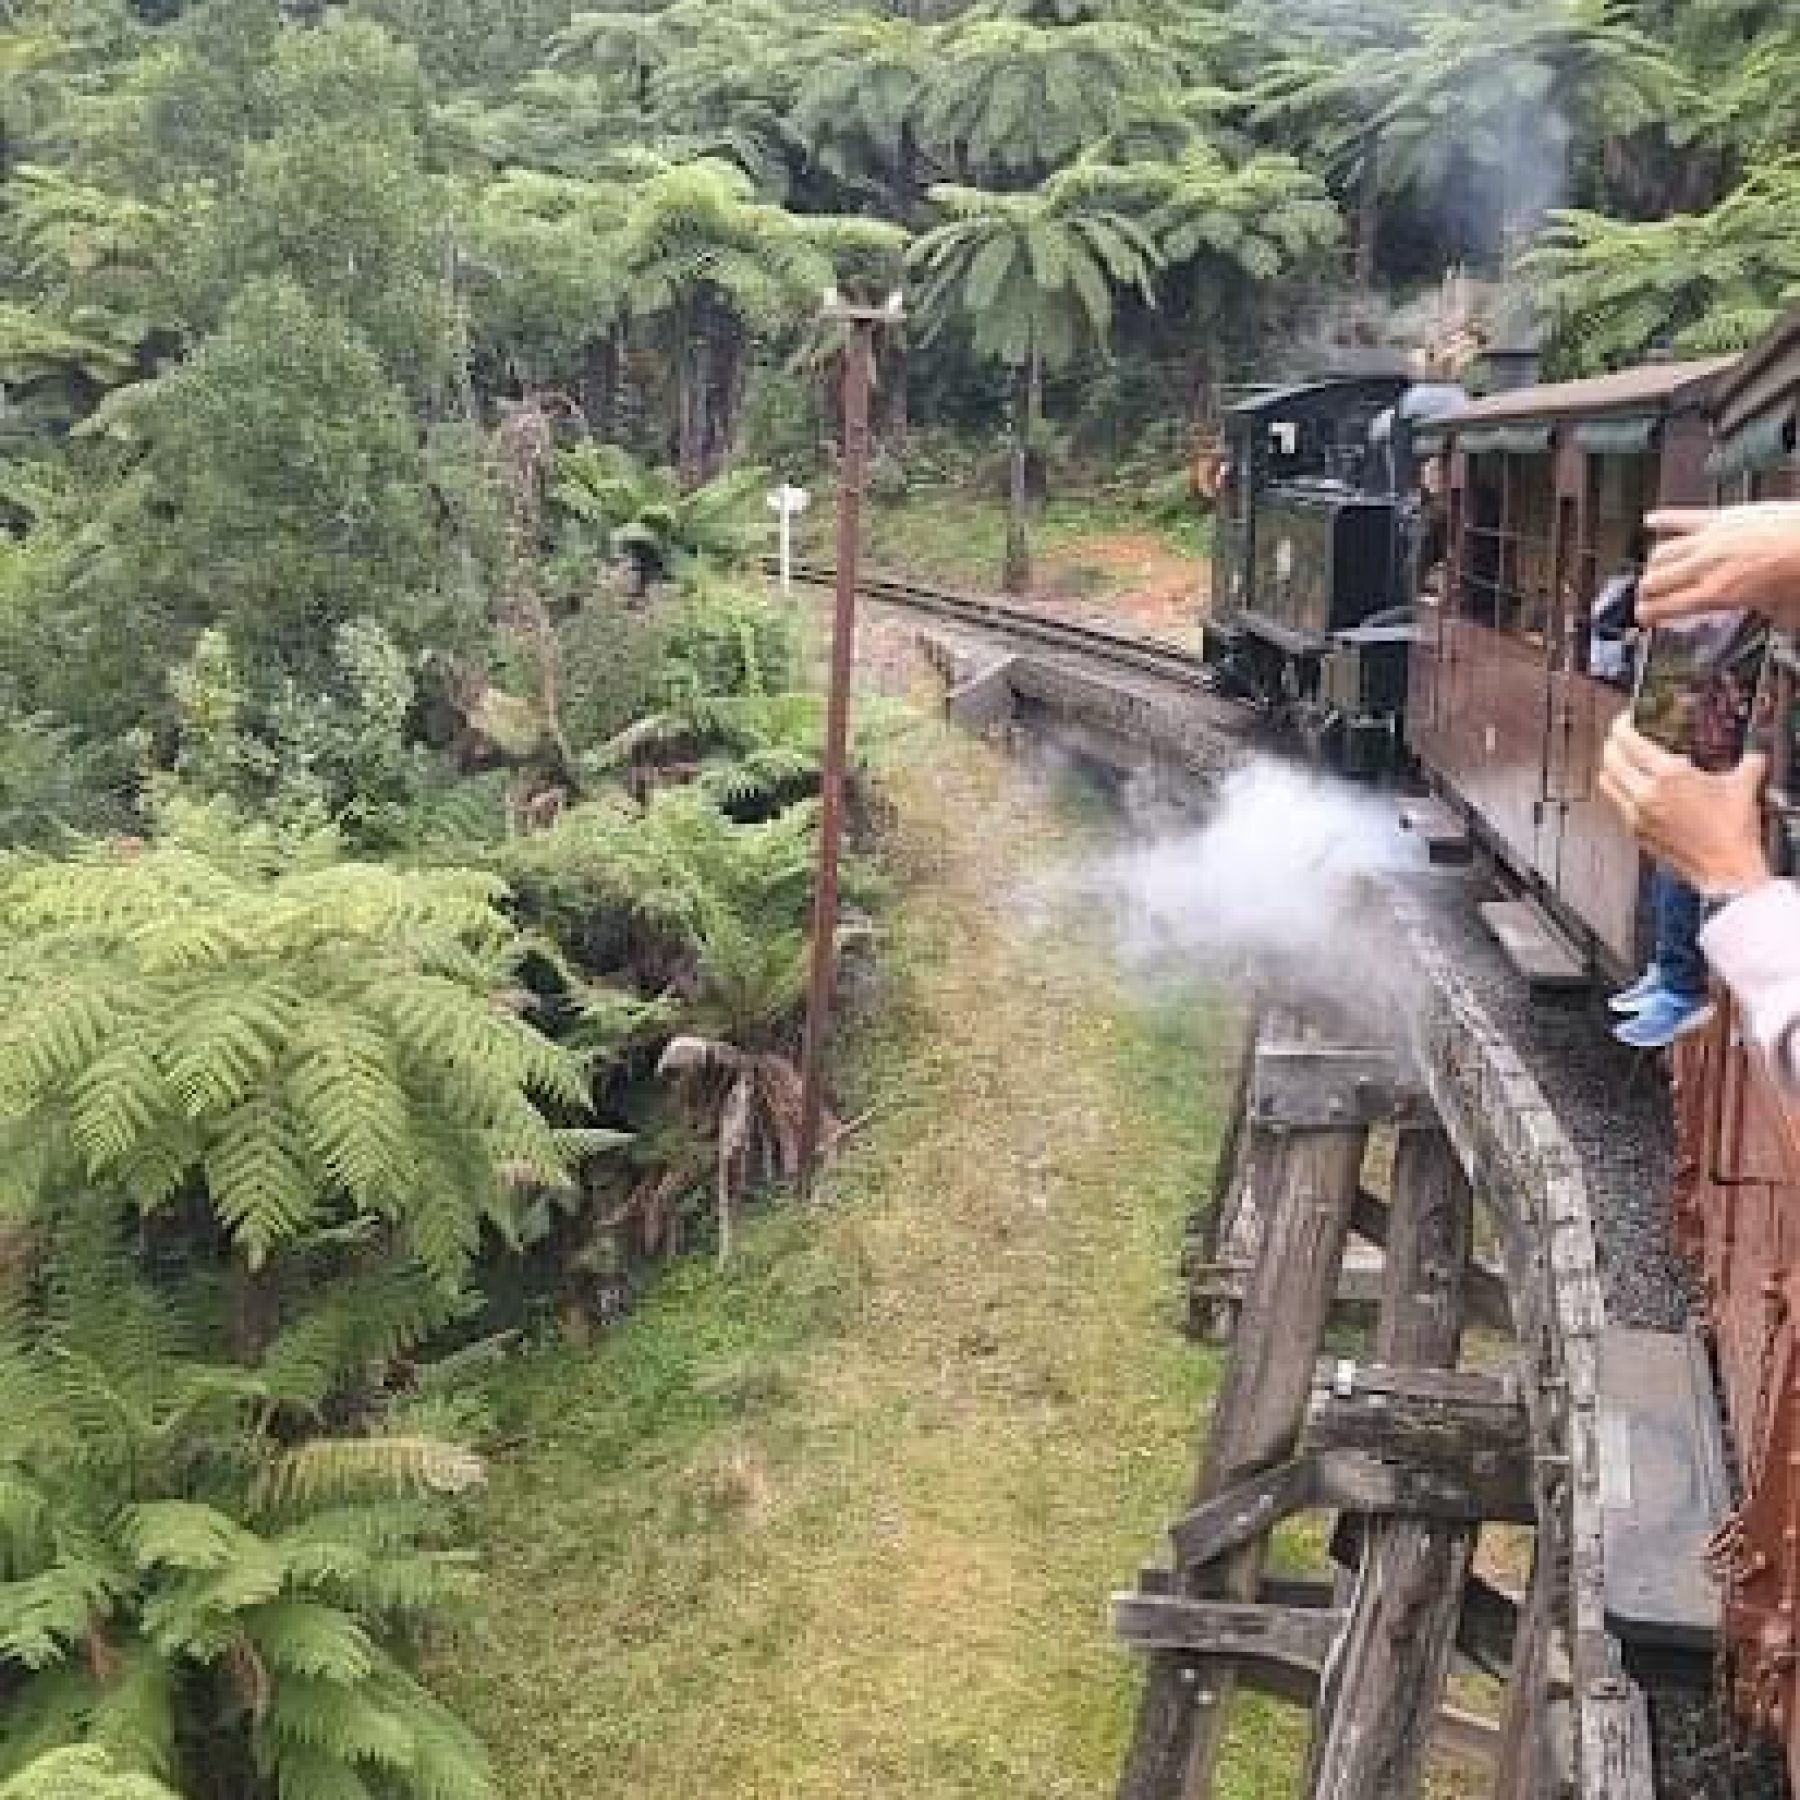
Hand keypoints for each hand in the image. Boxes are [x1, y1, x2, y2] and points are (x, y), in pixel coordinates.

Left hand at [1599, 717, 1772, 898]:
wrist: (1726, 869)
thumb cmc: (1733, 831)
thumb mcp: (1743, 786)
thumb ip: (1747, 763)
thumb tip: (1755, 755)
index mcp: (1669, 774)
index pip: (1629, 740)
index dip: (1623, 724)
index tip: (1626, 718)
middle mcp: (1646, 793)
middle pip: (1609, 758)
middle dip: (1612, 743)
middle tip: (1620, 736)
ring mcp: (1636, 814)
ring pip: (1606, 782)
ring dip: (1609, 767)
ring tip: (1620, 761)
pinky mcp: (1635, 832)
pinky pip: (1616, 804)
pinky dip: (1618, 792)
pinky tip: (1632, 789)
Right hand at [1640, 503, 1799, 626]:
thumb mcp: (1782, 608)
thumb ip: (1761, 611)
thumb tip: (1762, 611)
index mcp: (1717, 593)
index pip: (1665, 607)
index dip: (1647, 614)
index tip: (1643, 618)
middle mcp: (1706, 566)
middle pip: (1655, 580)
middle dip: (1646, 592)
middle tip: (1646, 597)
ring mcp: (1709, 539)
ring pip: (1662, 553)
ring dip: (1654, 564)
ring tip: (1653, 570)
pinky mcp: (1719, 517)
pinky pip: (1681, 518)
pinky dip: (1663, 519)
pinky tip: (1651, 520)